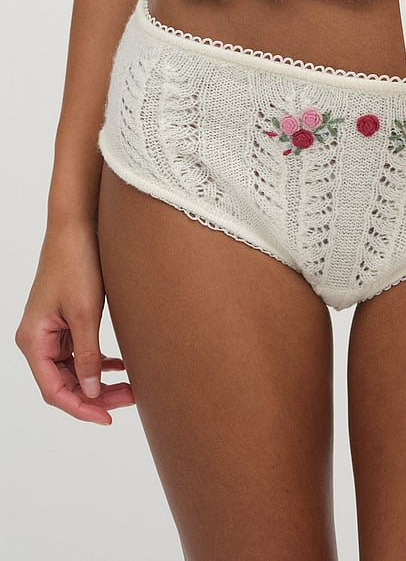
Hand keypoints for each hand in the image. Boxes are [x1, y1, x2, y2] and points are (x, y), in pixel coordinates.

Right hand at [15, 222, 134, 424]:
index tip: (107, 417)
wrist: (78, 227)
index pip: (54, 390)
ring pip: (74, 370)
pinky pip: (79, 353)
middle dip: (95, 395)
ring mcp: (51, 331)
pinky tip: (121, 367)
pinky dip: (99, 362)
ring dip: (99, 380)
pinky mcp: (65, 321)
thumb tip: (92, 392)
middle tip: (130, 399)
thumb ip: (88, 355)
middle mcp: (37, 339)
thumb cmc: (77, 263)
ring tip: (131, 387)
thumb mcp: (86, 313)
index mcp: (33, 340)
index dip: (80, 408)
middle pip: (64, 383)